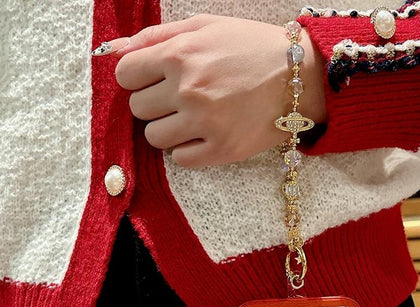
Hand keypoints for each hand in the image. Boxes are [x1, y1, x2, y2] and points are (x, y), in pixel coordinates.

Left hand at [112, 15, 326, 167]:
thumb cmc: (250, 48)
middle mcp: (188, 90)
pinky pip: (180, 159)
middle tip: (180, 99)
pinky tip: (205, 136)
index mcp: (180, 55)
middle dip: (155, 103)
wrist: (298, 77)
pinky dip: (187, 149)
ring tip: (192, 120)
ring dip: (168, 129)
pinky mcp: (222, 150)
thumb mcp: (204, 27)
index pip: (125, 75)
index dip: (138, 78)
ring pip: (155, 137)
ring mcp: (205, 123)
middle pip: (139, 109)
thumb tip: (115, 51)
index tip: (155, 81)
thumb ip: (156, 36)